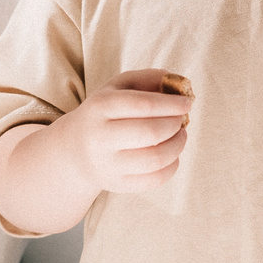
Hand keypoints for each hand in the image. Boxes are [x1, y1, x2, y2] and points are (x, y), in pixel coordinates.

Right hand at [51, 69, 192, 196]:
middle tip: (181, 120)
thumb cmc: (105, 113)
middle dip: (175, 125)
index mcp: (100, 107)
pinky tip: (172, 155)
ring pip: (155, 159)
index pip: (143, 104)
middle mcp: (100, 137)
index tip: (187, 104)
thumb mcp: (117, 88)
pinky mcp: (117, 184)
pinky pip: (154, 179)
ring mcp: (108, 164)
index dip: (171, 104)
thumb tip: (176, 81)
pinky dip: (172, 166)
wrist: (75, 150)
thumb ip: (146, 78)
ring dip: (177, 146)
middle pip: (150, 133)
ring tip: (180, 136)